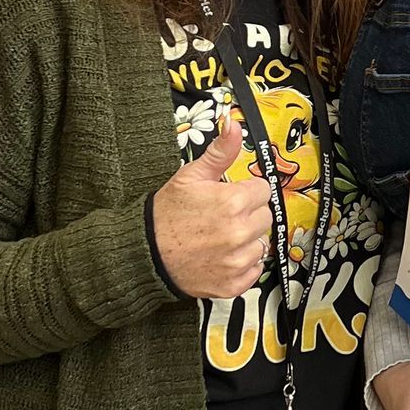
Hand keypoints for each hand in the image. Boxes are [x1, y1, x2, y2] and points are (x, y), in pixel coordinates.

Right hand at [149, 120, 275, 299]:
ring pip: (261, 244)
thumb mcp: (190, 176)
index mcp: (233, 202)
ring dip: (246, 240)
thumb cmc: (166, 214)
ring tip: (219, 237)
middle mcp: (239, 232)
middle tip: (221, 217)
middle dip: (247, 214)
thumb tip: (235, 126)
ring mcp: (237, 261)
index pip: (263, 190)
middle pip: (265, 216)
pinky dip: (242, 265)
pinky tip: (221, 256)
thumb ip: (220, 152)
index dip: (245, 191)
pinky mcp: (233, 283)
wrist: (144, 254)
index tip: (229, 196)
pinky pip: (255, 270)